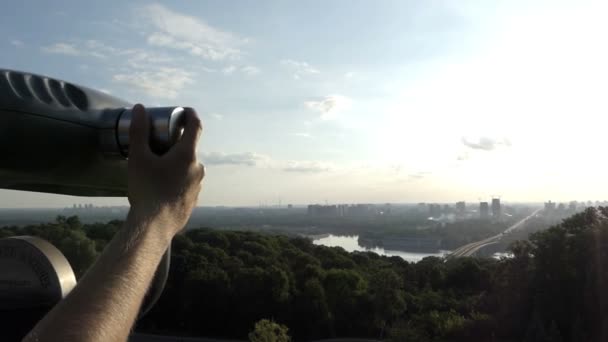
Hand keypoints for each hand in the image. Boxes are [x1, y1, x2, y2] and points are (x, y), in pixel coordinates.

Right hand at [127, 104, 204, 237]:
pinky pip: (186, 184)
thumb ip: (139, 132)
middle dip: (176, 143)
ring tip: (157, 167)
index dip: (190, 115)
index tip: (182, 111)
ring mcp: (198, 186)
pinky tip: (161, 187)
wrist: (154, 226)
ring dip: (176, 163)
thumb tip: (140, 108)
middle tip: (158, 143)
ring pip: (188, 168)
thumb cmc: (146, 189)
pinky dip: (176, 180)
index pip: (196, 126)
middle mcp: (198, 169)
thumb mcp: (138, 158)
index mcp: (188, 155)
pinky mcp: (193, 200)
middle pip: (189, 149)